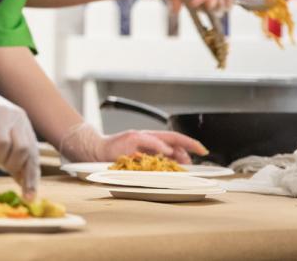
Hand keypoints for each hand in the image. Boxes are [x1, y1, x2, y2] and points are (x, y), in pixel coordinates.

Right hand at [0, 61, 39, 197]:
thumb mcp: (3, 133)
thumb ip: (14, 154)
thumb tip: (25, 184)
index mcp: (22, 122)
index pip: (33, 154)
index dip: (31, 178)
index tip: (29, 198)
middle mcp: (13, 117)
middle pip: (22, 152)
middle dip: (9, 165)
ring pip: (2, 148)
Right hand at [59, 122, 208, 163]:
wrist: (94, 149)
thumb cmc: (116, 153)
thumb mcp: (139, 155)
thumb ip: (156, 157)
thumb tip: (177, 161)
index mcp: (150, 139)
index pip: (174, 139)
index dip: (190, 143)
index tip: (203, 150)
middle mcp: (145, 135)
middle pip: (172, 136)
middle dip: (188, 144)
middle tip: (199, 152)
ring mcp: (137, 137)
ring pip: (162, 140)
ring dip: (175, 149)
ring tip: (184, 158)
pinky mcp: (128, 141)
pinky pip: (147, 142)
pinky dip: (158, 146)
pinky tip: (165, 151)